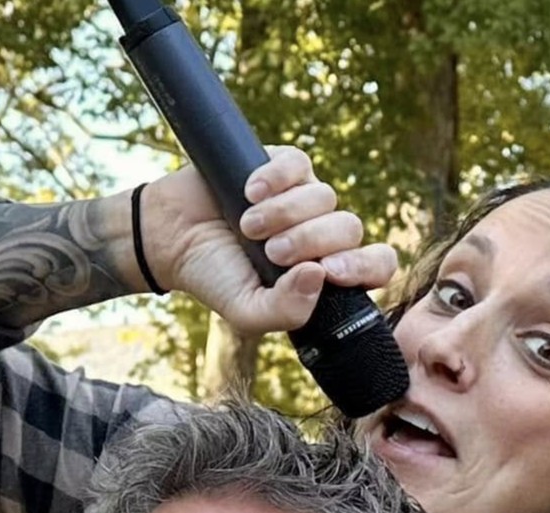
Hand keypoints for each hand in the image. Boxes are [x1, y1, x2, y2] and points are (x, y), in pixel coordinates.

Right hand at [142, 146, 396, 334]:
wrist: (172, 239)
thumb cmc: (217, 279)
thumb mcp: (249, 312)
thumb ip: (288, 310)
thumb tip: (320, 275)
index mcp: (328, 272)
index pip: (377, 264)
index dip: (365, 265)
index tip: (330, 271)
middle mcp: (325, 234)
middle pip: (350, 228)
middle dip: (310, 241)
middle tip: (272, 253)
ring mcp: (306, 198)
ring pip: (325, 196)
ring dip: (284, 215)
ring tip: (248, 227)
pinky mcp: (283, 166)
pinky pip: (299, 164)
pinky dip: (274, 180)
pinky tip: (248, 193)